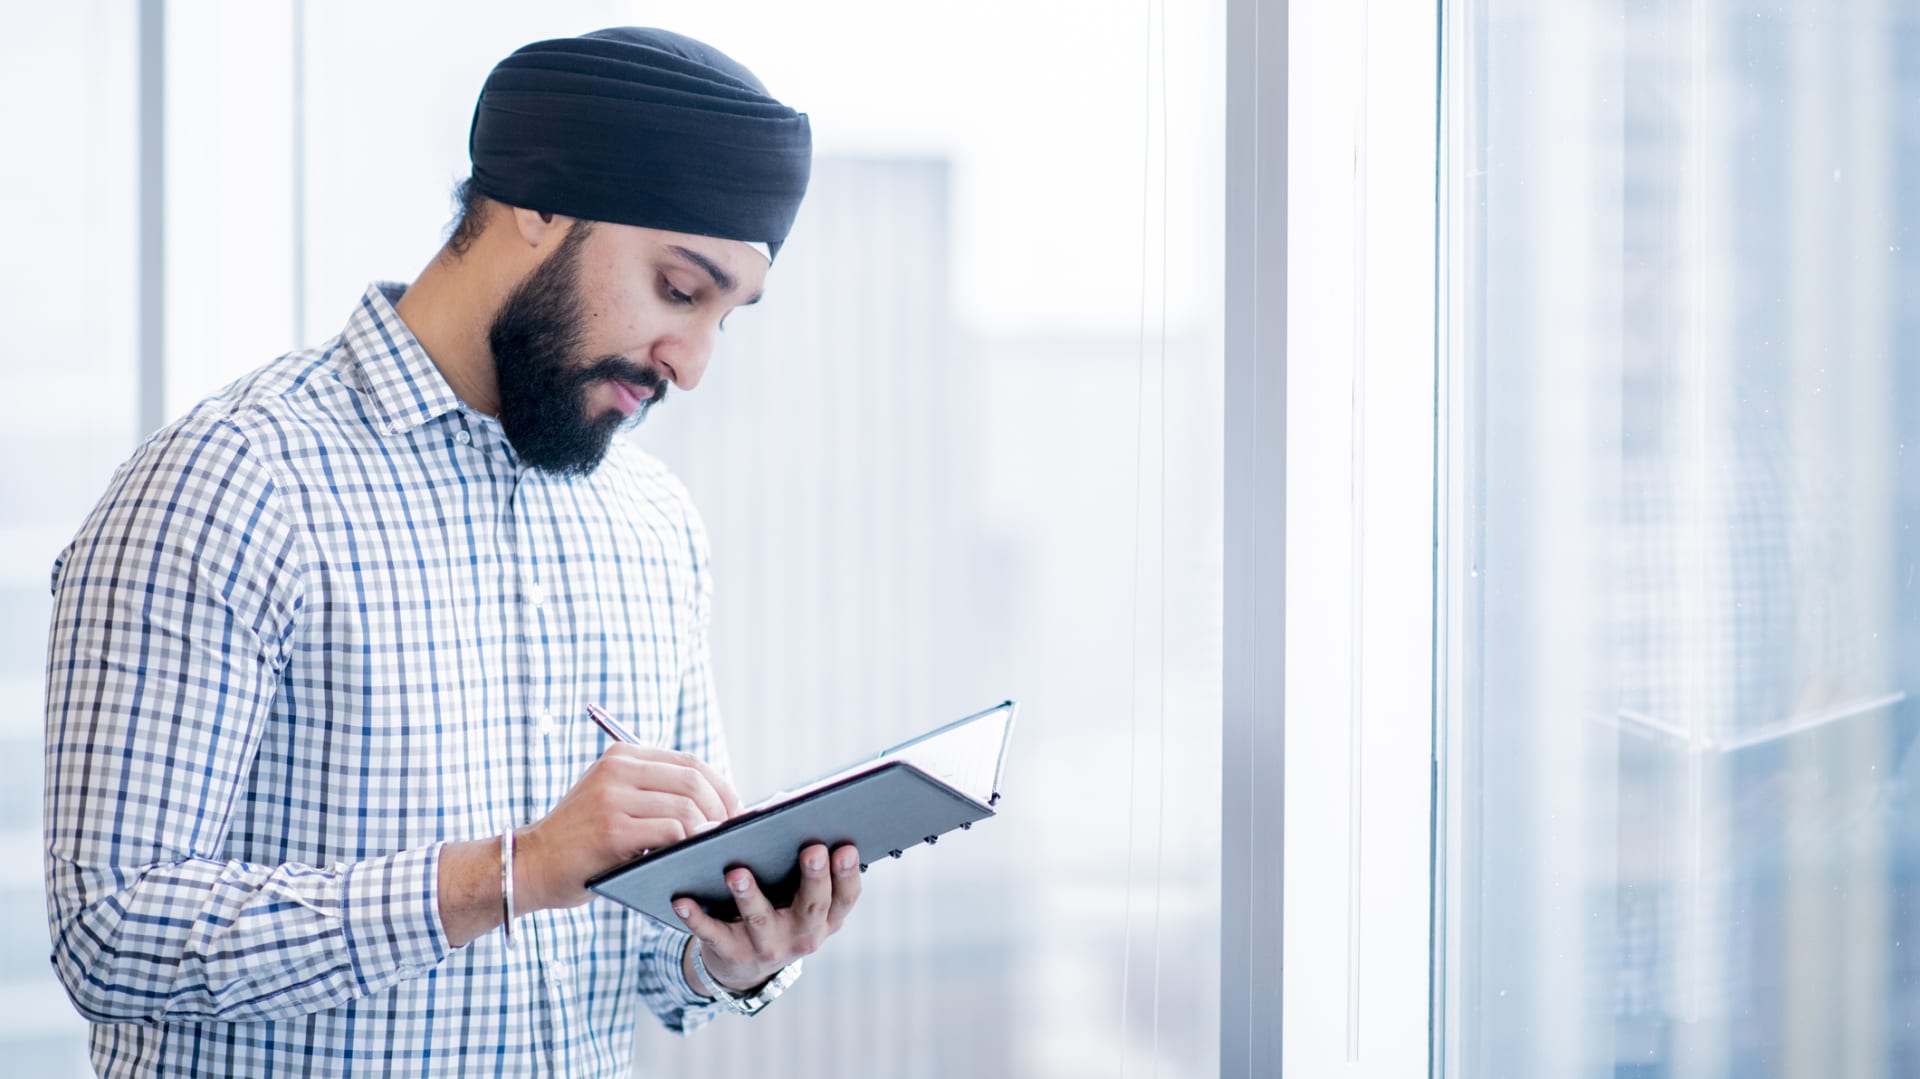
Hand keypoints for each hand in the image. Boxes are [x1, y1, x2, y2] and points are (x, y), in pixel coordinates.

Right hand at [516, 744, 743, 911]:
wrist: (531, 864)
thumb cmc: (583, 842)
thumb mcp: (615, 801)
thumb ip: (654, 794)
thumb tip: (718, 807)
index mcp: (623, 755)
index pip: (690, 763)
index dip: (722, 788)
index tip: (736, 813)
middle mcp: (618, 768)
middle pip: (693, 779)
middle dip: (722, 809)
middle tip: (731, 834)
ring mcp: (613, 797)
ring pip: (686, 805)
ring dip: (708, 829)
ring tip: (713, 848)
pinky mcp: (611, 829)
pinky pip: (669, 831)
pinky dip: (688, 844)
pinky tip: (691, 857)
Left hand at [675, 842, 862, 992]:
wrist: (743, 964)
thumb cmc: (777, 906)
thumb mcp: (795, 888)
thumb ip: (794, 850)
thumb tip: (783, 802)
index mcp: (826, 916)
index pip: (845, 896)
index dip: (848, 874)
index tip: (846, 847)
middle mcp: (804, 935)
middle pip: (812, 906)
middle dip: (814, 877)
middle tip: (812, 849)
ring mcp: (768, 947)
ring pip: (760, 920)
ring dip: (749, 895)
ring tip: (736, 872)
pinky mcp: (732, 953)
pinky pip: (713, 934)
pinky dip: (697, 918)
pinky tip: (682, 901)